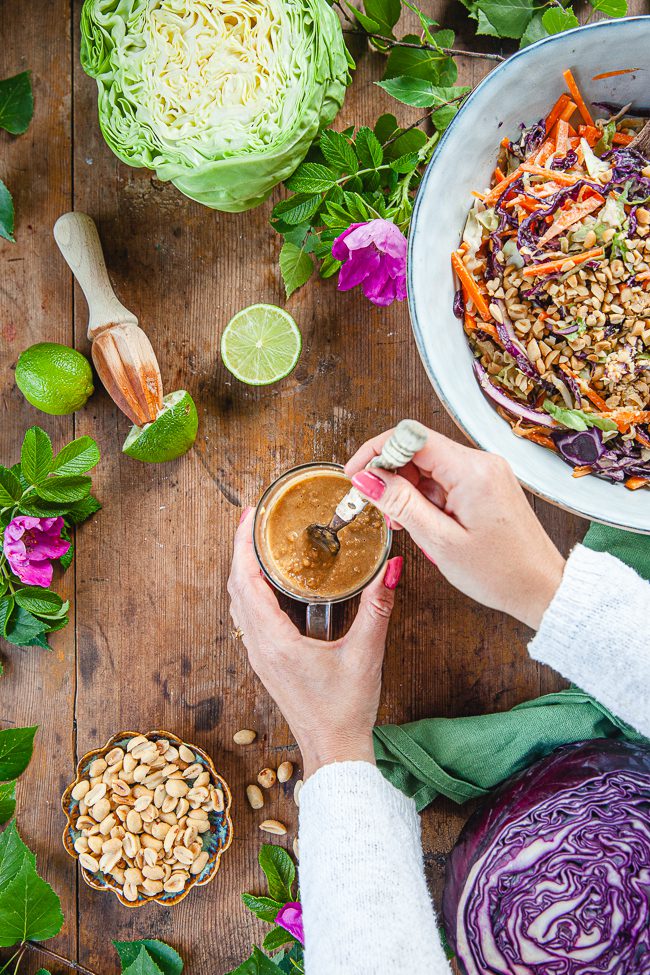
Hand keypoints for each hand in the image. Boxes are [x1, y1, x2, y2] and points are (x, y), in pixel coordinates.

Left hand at [228, 509, 403, 778]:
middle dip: (239, 549)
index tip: (248, 516)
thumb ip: (378, 607)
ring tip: (256, 542)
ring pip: (238, 604)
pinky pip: (247, 618)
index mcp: (276, 642)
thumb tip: (391, 568)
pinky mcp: (267, 662)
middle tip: (252, 518)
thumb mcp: (366, 654)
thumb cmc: (347, 709)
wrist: (334, 750)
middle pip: (236, 588)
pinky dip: (250, 591)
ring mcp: (260, 656)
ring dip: (243, 570)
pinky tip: (267, 582)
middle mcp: (260, 647)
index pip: (246, 582)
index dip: (242, 545)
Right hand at [345, 428, 564, 628]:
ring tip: (403, 524)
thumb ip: (401, 504)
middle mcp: (481, 462)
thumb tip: (367, 478)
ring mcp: (486, 472)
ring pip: (429, 465)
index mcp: (472, 471)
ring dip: (407, 490)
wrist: (542, 589)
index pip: (411, 436)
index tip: (355, 474)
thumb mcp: (440, 541)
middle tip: (377, 509)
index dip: (376, 451)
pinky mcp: (486, 484)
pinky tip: (424, 523)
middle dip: (390, 475)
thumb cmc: (500, 573)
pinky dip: (426, 497)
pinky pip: (445, 479)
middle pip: (418, 448)